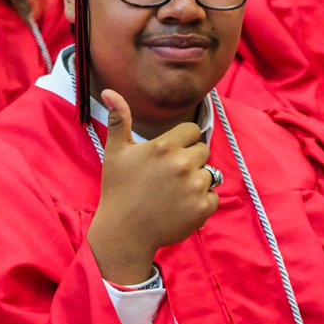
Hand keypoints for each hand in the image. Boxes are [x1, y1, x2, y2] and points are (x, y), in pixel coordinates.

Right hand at [88, 89, 218, 284]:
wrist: (124, 233)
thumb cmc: (118, 190)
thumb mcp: (116, 152)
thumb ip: (119, 119)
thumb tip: (109, 90)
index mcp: (165, 146)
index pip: (192, 131)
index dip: (182, 142)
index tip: (168, 156)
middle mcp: (183, 164)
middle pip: (202, 151)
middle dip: (189, 161)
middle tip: (168, 177)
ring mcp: (195, 187)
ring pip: (209, 174)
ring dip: (196, 182)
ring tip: (172, 193)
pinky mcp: (203, 208)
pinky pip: (213, 197)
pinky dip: (201, 203)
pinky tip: (180, 207)